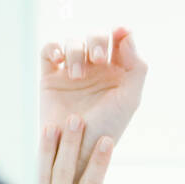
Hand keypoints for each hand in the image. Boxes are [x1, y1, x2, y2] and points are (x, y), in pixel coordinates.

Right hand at [40, 27, 147, 183]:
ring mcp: (71, 72)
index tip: (119, 34)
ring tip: (76, 76)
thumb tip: (126, 34)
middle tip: (97, 60)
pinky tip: (58, 59)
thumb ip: (137, 67)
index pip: (119, 40)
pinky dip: (52, 48)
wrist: (76, 151)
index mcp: (116, 72)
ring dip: (75, 52)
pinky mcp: (50, 77)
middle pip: (95, 37)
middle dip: (96, 41)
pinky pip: (48, 51)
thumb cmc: (106, 129)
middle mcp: (94, 69)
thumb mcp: (130, 100)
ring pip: (72, 42)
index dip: (120, 32)